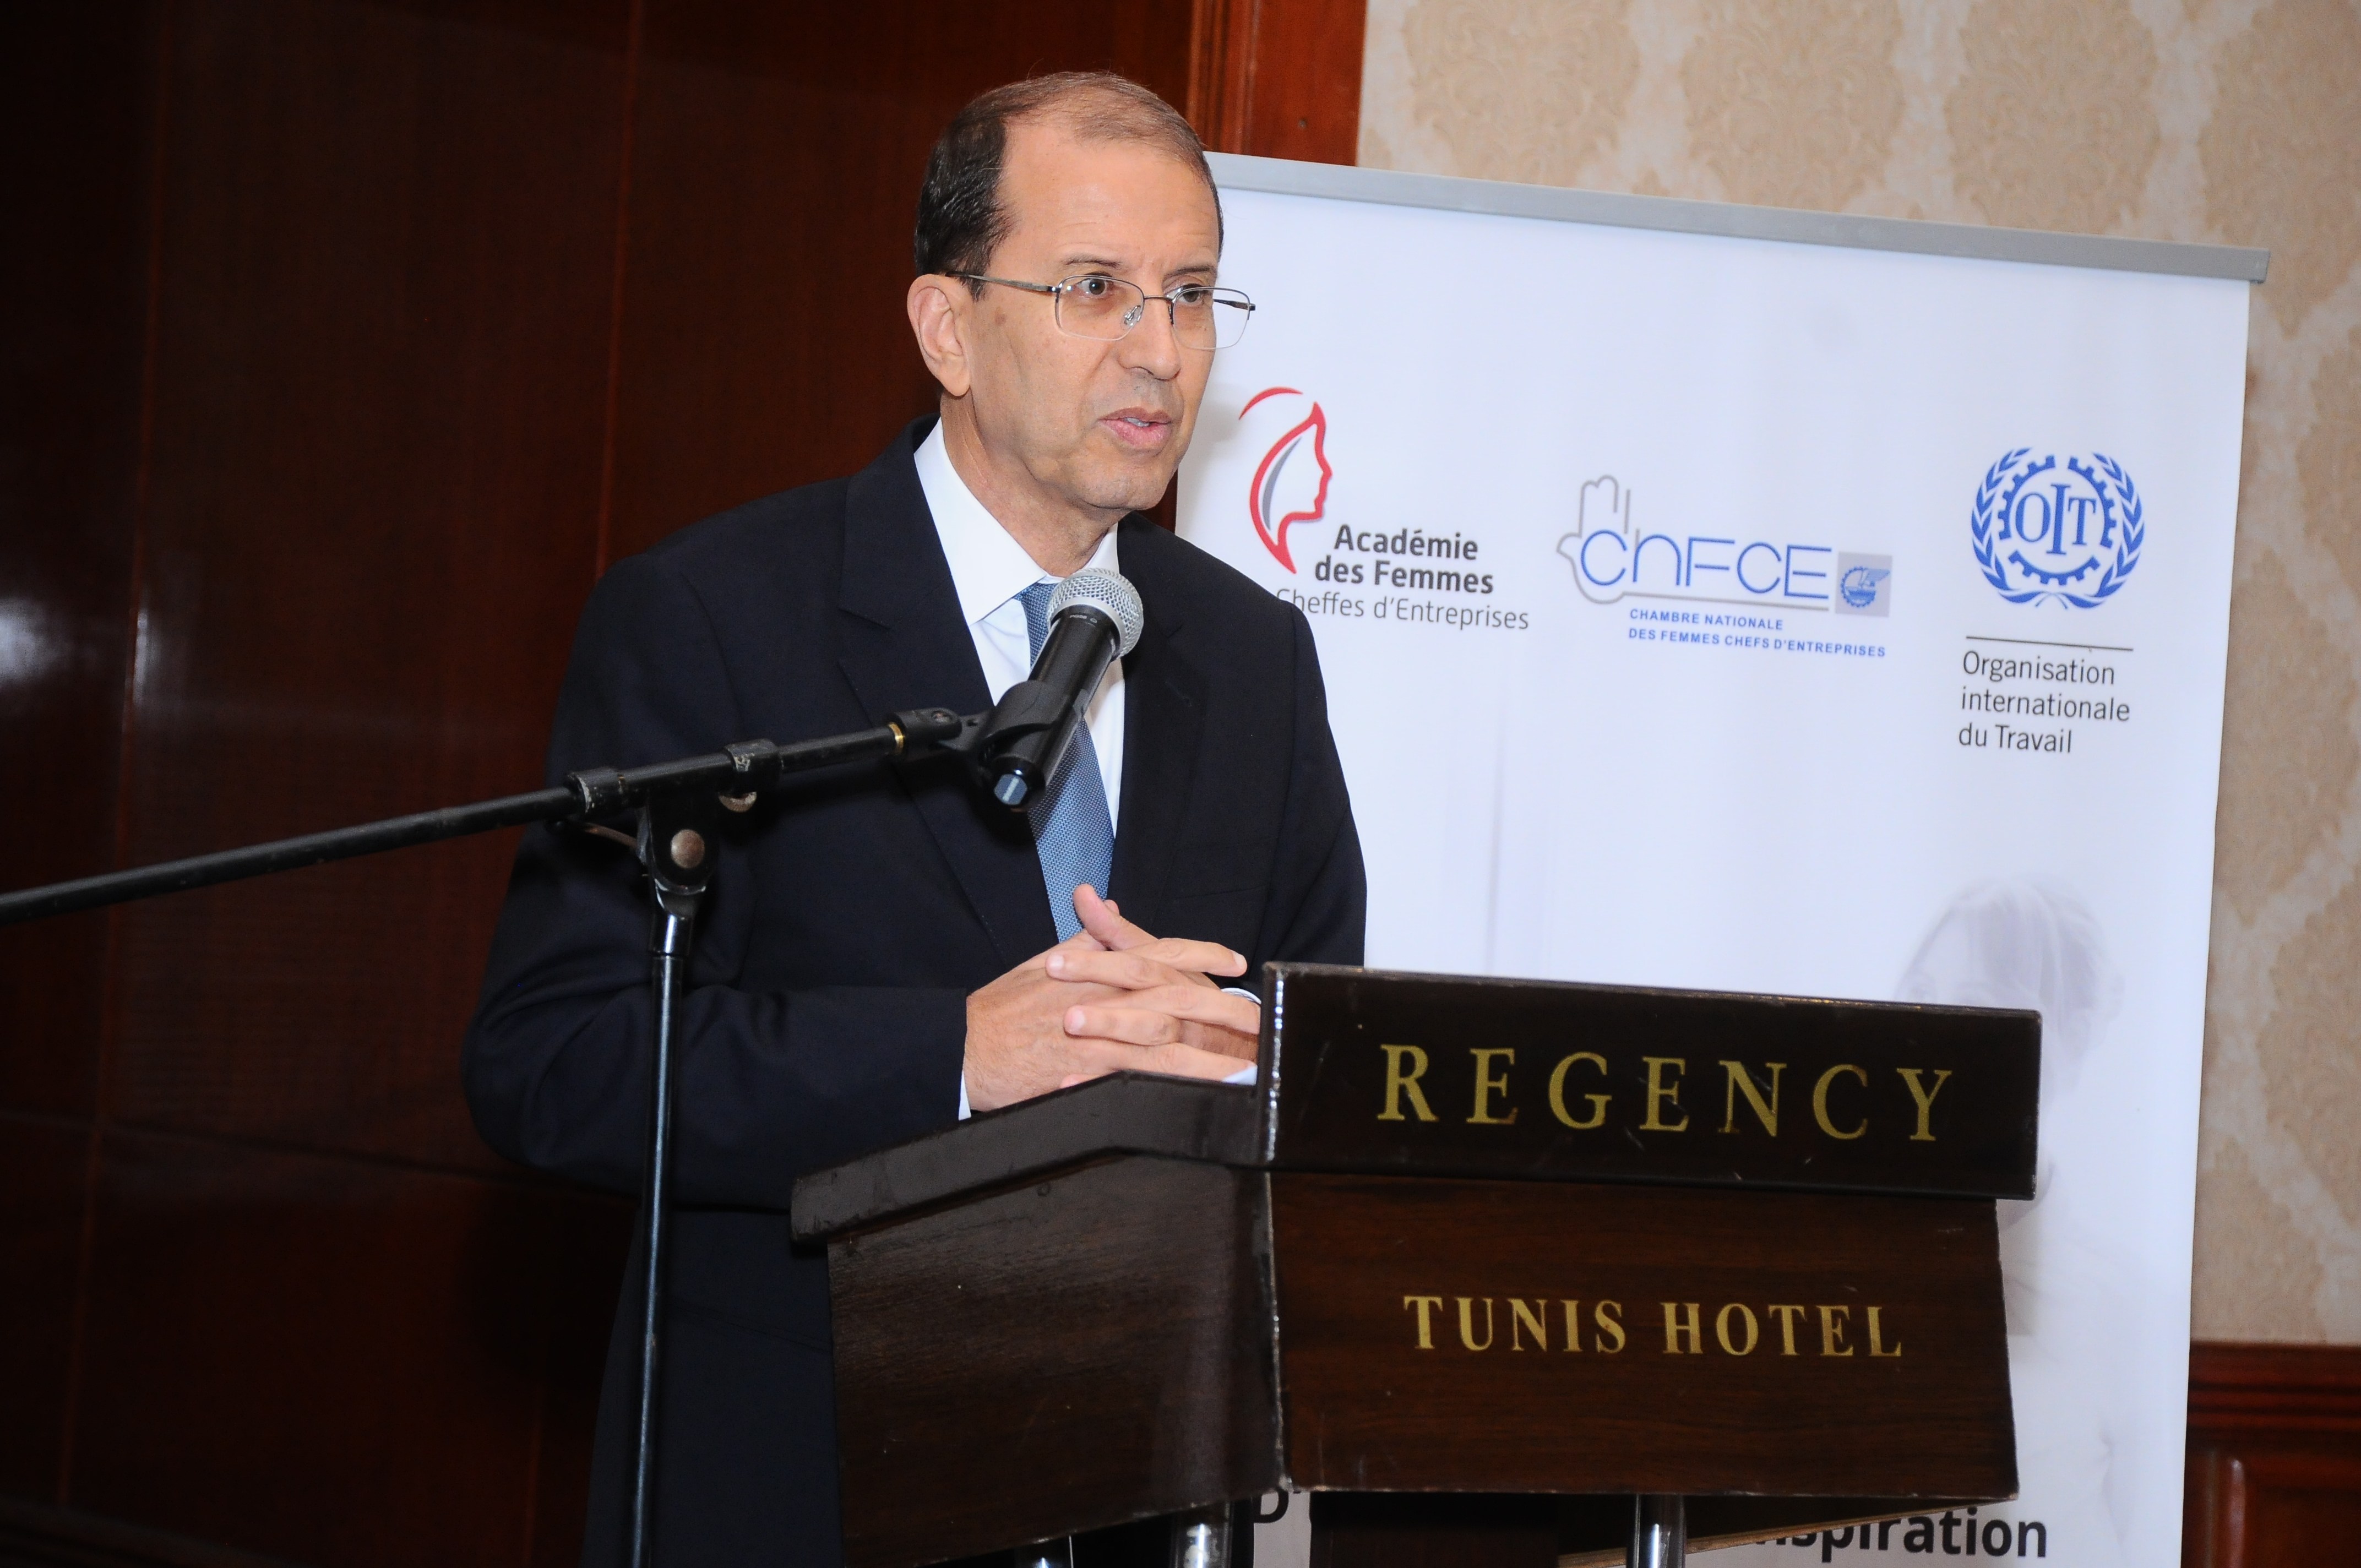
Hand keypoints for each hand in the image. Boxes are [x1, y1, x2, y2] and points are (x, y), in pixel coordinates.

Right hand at [959, 888, 1261, 1111]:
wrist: (965, 1044)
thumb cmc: (1002, 1006)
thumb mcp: (1045, 961)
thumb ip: (1086, 939)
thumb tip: (1109, 912)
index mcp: (1098, 966)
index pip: (1160, 951)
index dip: (1200, 954)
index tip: (1234, 959)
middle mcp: (1105, 994)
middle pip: (1178, 996)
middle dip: (1224, 1009)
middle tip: (1261, 1021)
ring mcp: (1099, 1034)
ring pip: (1169, 1040)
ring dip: (1213, 1056)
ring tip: (1249, 1068)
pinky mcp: (1089, 1071)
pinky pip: (1143, 1080)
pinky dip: (1177, 1087)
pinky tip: (1206, 1098)